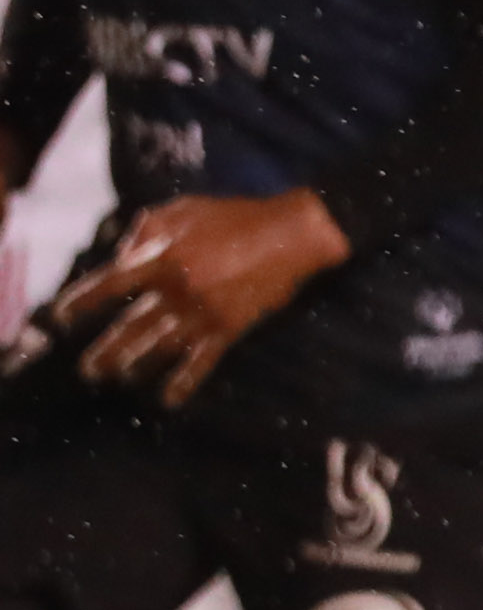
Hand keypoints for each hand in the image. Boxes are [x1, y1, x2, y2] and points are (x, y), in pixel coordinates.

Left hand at [54, 192, 349, 404]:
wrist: (294, 233)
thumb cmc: (238, 215)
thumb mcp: (183, 208)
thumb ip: (145, 230)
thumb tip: (123, 258)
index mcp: (161, 257)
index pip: (108, 285)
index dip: (81, 302)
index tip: (60, 318)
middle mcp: (176, 289)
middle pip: (129, 326)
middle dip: (106, 350)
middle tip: (89, 370)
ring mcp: (203, 312)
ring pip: (158, 347)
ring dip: (134, 365)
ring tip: (117, 377)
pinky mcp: (230, 326)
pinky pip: (202, 361)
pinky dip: (184, 382)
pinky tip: (169, 400)